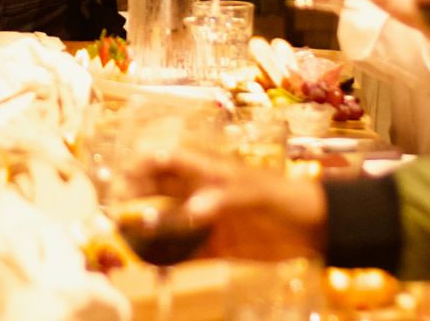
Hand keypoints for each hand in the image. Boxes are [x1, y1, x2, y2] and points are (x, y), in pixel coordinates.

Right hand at [126, 150, 327, 260]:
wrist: (314, 226)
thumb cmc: (282, 195)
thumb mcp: (253, 192)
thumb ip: (222, 199)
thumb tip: (190, 212)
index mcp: (204, 171)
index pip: (165, 160)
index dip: (141, 166)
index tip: (122, 182)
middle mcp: (197, 193)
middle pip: (156, 192)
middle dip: (134, 200)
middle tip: (116, 219)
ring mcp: (205, 221)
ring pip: (166, 223)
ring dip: (147, 232)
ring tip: (125, 246)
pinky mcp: (216, 248)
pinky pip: (185, 253)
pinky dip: (168, 260)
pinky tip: (152, 268)